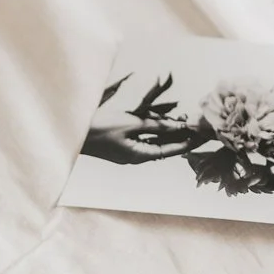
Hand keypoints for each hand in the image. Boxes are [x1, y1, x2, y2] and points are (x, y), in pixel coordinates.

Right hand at [80, 113, 194, 164]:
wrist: (72, 129)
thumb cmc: (101, 128)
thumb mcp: (132, 124)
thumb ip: (156, 125)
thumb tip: (177, 126)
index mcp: (139, 155)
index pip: (170, 150)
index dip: (187, 143)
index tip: (202, 137)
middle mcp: (135, 154)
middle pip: (164, 145)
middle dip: (181, 135)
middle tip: (197, 128)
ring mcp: (127, 148)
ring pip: (154, 138)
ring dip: (168, 129)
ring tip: (184, 121)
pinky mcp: (121, 140)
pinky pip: (143, 133)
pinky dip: (154, 125)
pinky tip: (164, 118)